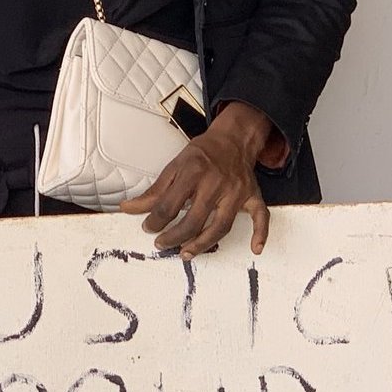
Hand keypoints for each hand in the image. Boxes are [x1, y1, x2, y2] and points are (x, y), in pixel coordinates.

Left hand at [122, 102, 275, 256]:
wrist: (233, 139)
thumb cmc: (202, 154)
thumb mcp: (174, 166)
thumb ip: (154, 191)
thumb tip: (129, 208)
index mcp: (194, 171)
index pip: (170, 204)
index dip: (155, 220)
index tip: (149, 227)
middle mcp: (216, 182)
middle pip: (194, 219)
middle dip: (175, 236)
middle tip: (162, 243)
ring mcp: (237, 191)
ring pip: (221, 225)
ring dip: (203, 243)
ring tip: (186, 253)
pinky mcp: (252, 195)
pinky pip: (262, 216)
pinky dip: (262, 233)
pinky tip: (256, 248)